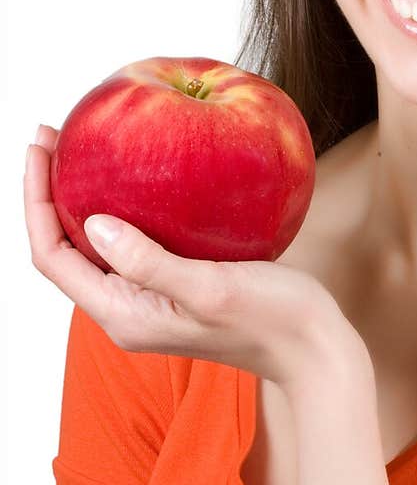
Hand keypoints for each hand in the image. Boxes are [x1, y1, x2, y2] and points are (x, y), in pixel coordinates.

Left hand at [24, 125, 373, 396]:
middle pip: (64, 249)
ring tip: (85, 147)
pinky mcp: (172, 288)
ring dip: (82, 198)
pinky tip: (143, 176)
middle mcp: (126, 310)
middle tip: (56, 135)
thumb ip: (149, 262)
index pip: (52, 256)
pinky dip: (123, 208)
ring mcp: (148, 301)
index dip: (35, 200)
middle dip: (50, 192)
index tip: (42, 144)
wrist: (314, 349)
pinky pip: (131, 245)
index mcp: (123, 315)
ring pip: (95, 245)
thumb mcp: (211, 287)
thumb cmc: (271, 320)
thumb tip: (94, 223)